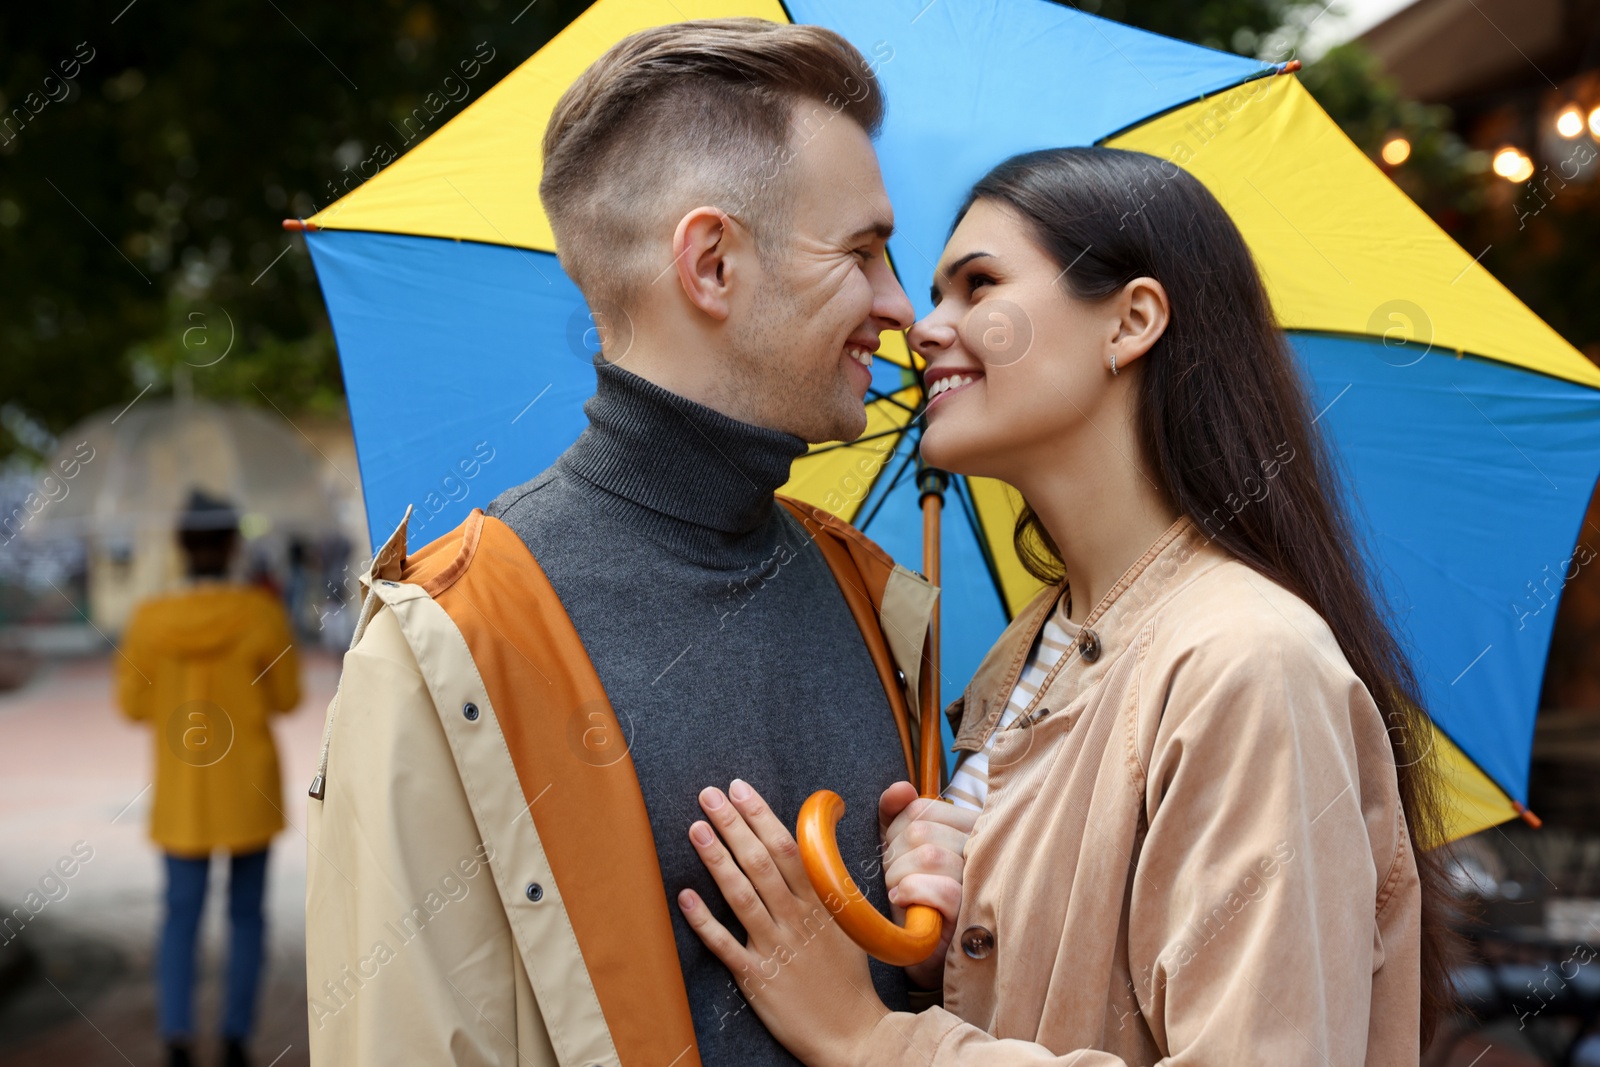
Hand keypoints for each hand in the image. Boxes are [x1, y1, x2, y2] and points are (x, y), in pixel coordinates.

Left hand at [679, 779, 887, 1066]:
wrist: (854, 1034)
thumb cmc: (848, 977)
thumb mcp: (847, 924)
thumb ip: (825, 886)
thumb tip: (810, 846)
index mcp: (820, 903)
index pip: (788, 849)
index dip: (761, 816)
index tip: (740, 789)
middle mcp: (797, 919)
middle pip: (761, 863)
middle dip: (733, 825)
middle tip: (709, 795)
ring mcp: (776, 947)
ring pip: (742, 896)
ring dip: (717, 860)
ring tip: (696, 828)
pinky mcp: (757, 977)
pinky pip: (726, 945)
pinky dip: (704, 921)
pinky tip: (685, 896)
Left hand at [878, 781, 976, 990]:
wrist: (927, 955)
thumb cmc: (915, 898)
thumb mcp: (901, 853)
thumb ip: (896, 815)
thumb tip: (901, 788)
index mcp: (968, 828)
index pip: (922, 808)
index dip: (896, 831)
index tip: (896, 855)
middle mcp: (982, 850)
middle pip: (921, 832)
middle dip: (894, 859)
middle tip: (896, 881)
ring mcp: (983, 881)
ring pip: (930, 856)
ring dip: (900, 877)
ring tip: (901, 894)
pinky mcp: (976, 915)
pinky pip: (943, 890)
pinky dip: (914, 894)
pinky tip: (905, 904)